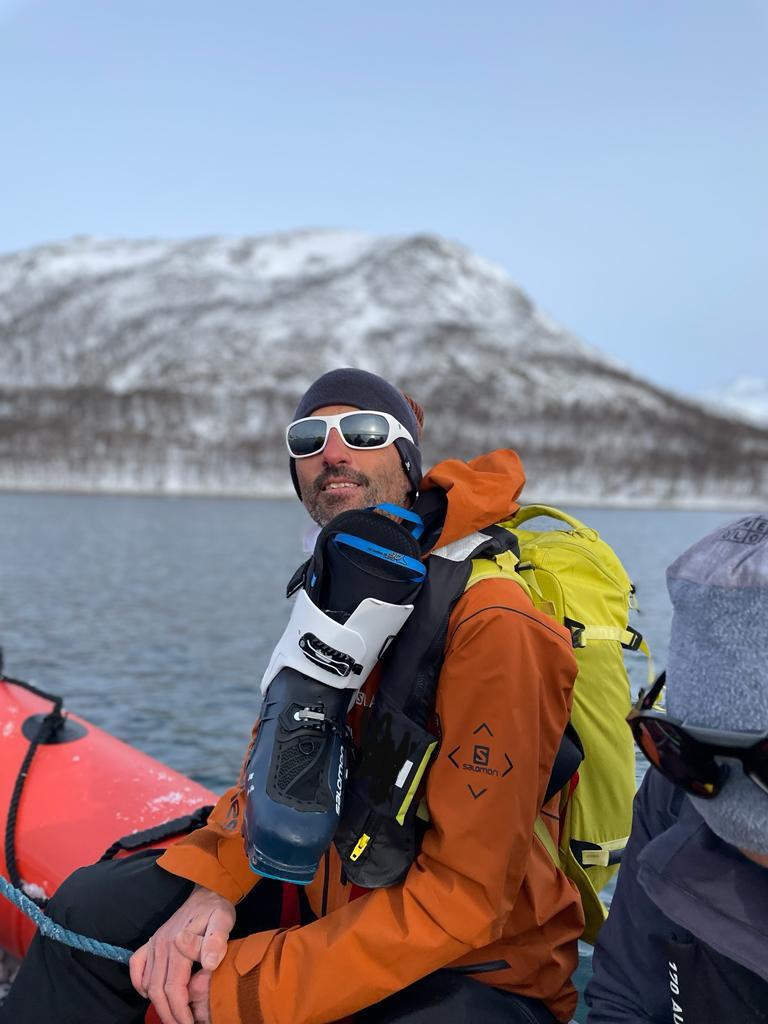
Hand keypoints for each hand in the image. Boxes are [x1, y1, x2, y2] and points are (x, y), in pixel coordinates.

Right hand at [129, 884, 234, 1023]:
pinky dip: (140, 985)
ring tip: (173, 1016)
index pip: (174, 988)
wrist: (207, 890)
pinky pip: (136, 968)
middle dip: (169, 1014)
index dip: (180, 1011)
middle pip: (158, 991)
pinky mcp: (150, 942)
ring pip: (147, 984)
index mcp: (177, 943)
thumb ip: (216, 941)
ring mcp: (153, 944)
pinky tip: (151, 994)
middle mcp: (160, 945)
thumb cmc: (217, 908)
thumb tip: (208, 963)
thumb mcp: (224, 920)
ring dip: (157, 1004)